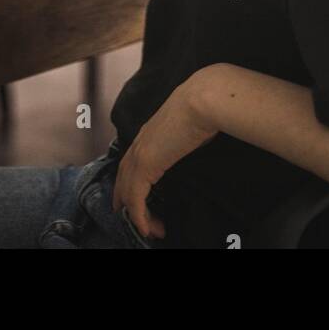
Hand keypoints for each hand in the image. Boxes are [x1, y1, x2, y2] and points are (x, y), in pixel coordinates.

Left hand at [111, 75, 217, 240]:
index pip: (133, 160)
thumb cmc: (204, 108)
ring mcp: (140, 152)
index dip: (131, 179)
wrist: (202, 99)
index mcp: (151, 132)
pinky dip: (139, 215)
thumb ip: (188, 137)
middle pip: (124, 176)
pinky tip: (147, 228)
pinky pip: (136, 197)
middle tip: (131, 218)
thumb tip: (200, 143)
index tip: (138, 196)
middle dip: (125, 198)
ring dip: (138, 214)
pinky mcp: (145, 164)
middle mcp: (141, 141)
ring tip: (148, 230)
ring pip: (127, 190)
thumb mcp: (193, 126)